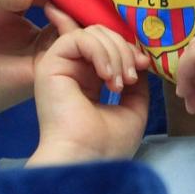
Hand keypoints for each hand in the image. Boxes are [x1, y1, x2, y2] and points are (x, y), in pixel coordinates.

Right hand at [28, 25, 151, 164]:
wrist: (87, 160)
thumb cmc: (107, 144)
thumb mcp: (133, 108)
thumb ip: (135, 82)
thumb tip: (138, 59)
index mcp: (89, 81)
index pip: (106, 45)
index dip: (128, 47)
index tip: (143, 65)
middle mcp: (73, 71)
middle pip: (102, 35)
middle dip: (124, 50)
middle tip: (131, 77)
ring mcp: (61, 66)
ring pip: (92, 33)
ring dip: (116, 54)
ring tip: (120, 83)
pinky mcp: (50, 64)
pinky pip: (79, 38)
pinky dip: (100, 52)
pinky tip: (107, 76)